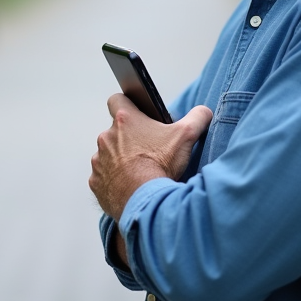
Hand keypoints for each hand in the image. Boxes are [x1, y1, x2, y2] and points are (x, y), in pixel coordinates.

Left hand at [89, 94, 211, 220]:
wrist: (145, 200)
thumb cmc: (161, 165)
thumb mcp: (186, 135)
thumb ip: (197, 117)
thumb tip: (203, 112)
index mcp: (124, 120)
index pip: (117, 100)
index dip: (127, 105)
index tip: (137, 114)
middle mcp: (107, 137)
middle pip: (116, 132)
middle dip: (129, 139)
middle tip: (148, 150)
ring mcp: (99, 160)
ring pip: (109, 155)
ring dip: (120, 160)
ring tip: (139, 171)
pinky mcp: (97, 181)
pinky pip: (104, 178)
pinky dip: (114, 180)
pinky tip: (130, 186)